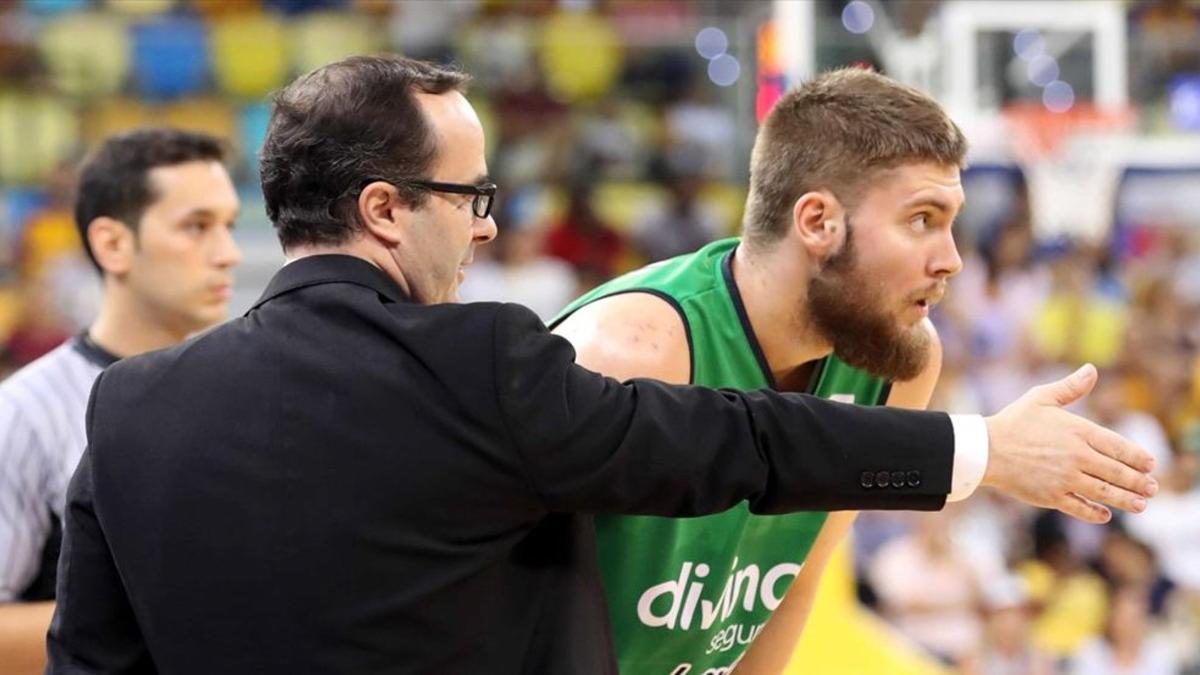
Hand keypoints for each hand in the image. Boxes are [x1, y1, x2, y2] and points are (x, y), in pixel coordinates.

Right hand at [982, 364, 1157, 523]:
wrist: (985, 449)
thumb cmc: (1013, 422)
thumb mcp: (1041, 398)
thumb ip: (1070, 387)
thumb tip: (1091, 369)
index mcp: (1077, 431)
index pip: (1118, 446)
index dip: (1138, 457)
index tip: (1151, 464)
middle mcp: (1076, 456)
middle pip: (1117, 472)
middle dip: (1139, 482)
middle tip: (1153, 488)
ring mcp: (1065, 479)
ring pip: (1105, 492)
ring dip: (1127, 500)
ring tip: (1142, 505)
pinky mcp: (1051, 496)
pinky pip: (1080, 508)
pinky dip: (1095, 513)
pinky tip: (1105, 515)